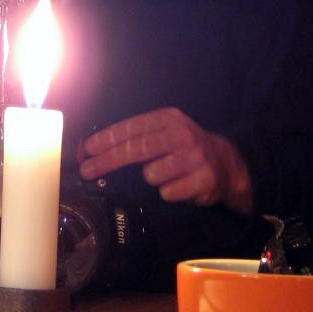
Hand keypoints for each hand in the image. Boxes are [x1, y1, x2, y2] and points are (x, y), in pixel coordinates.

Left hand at [77, 108, 252, 214]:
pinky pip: (168, 192)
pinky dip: (168, 192)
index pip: (132, 128)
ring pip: (152, 174)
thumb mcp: (165, 132)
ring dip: (152, 178)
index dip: (108, 138)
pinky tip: (179, 185)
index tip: (88, 149)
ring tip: (165, 174)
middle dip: (108, 161)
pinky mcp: (203, 179)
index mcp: (169, 119)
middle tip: (87, 170)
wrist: (225, 164)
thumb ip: (138, 137)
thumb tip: (96, 150)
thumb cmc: (184, 148)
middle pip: (137, 149)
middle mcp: (182, 134)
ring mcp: (195, 157)